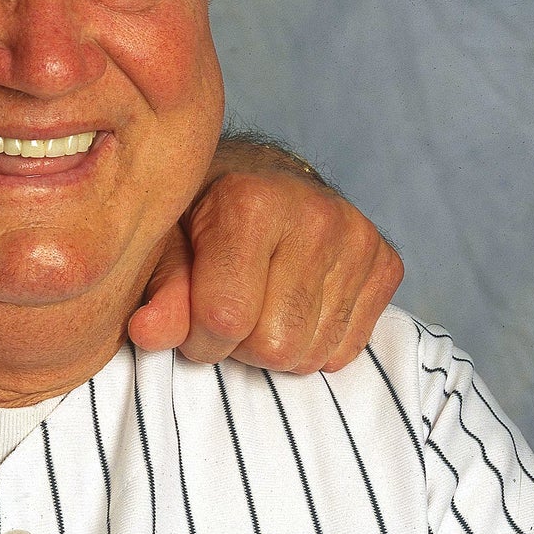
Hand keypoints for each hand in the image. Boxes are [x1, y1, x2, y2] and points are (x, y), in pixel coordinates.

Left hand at [128, 167, 403, 372]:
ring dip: (274, 347)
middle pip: (273, 346)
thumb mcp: (162, 244)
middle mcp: (315, 215)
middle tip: (224, 307)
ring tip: (257, 303)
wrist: (259, 178)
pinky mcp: (387, 263)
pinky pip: (347, 350)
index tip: (186, 315)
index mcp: (250, 202)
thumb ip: (159, 291)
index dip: (197, 337)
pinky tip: (291, 303)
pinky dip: (312, 343)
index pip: (225, 319)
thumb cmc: (197, 213)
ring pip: (311, 355)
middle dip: (237, 345)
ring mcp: (359, 238)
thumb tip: (146, 334)